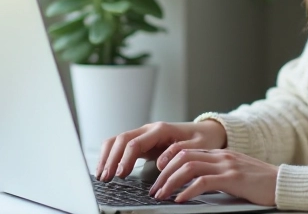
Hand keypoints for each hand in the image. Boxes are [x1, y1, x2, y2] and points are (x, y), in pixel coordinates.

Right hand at [95, 120, 226, 181]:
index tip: (121, 173)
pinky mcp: (142, 141)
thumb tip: (161, 163)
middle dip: (111, 158)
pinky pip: (121, 145)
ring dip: (107, 156)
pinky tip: (107, 168)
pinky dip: (111, 155)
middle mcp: (149, 129)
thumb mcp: (197, 147)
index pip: (136, 142)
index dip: (126, 158)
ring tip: (102, 175)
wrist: (206, 132)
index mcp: (161, 130)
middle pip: (122, 140)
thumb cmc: (202, 140)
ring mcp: (144, 134)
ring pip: (118, 140)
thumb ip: (179, 152)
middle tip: (106, 177)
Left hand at [148, 149, 277, 206]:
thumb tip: (193, 185)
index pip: (185, 152)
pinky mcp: (233, 178)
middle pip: (182, 158)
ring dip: (171, 182)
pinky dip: (188, 191)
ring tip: (161, 195)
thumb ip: (216, 174)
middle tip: (154, 190)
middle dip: (164, 174)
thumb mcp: (234, 174)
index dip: (168, 164)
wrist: (282, 183)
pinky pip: (204, 182)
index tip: (158, 178)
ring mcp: (227, 165)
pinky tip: (180, 199)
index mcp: (219, 154)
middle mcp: (221, 156)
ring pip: (189, 168)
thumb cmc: (259, 183)